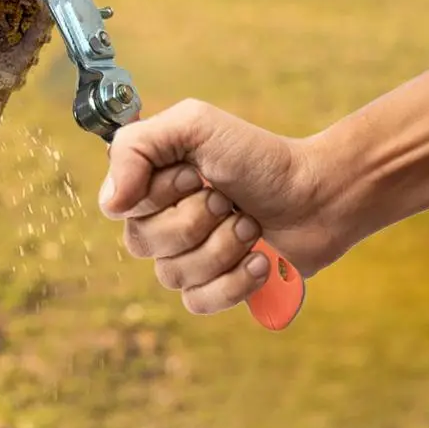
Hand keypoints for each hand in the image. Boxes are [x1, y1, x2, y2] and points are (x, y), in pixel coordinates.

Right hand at [99, 99, 341, 316]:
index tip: (194, 174)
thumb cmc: (256, 155)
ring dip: (222, 247)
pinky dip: (235, 281)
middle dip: (195, 220)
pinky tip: (259, 258)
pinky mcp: (213, 287)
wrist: (317, 194)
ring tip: (249, 224)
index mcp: (147, 183)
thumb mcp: (194, 125)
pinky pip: (197, 302)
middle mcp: (158, 221)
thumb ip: (136, 148)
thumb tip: (110, 203)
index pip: (118, 207)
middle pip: (142, 244)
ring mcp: (185, 257)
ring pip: (172, 275)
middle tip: (228, 200)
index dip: (159, 195)